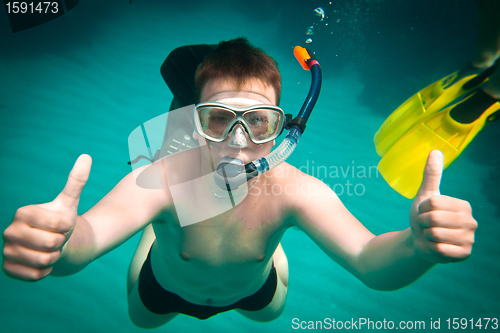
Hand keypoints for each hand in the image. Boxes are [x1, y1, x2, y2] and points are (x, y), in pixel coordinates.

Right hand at [2, 154, 91, 280]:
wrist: (54, 245)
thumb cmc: (61, 222)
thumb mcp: (70, 202)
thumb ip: (76, 181)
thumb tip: (86, 156)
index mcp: (23, 212)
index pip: (59, 224)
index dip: (67, 226)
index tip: (62, 225)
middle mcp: (9, 231)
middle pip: (51, 244)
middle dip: (61, 243)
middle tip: (57, 239)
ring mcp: (6, 250)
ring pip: (44, 260)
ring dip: (54, 257)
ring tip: (49, 250)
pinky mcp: (8, 269)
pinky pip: (35, 275)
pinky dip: (45, 271)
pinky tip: (42, 262)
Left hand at [410, 150, 476, 263]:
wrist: (420, 242)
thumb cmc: (424, 217)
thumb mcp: (426, 195)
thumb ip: (432, 175)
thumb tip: (435, 151)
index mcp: (463, 206)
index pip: (433, 202)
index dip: (422, 209)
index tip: (426, 213)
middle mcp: (471, 222)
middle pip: (433, 218)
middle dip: (422, 222)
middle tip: (426, 226)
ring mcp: (469, 240)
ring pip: (435, 234)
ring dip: (426, 235)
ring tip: (430, 235)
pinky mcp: (463, 255)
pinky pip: (439, 249)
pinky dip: (431, 248)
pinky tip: (435, 247)